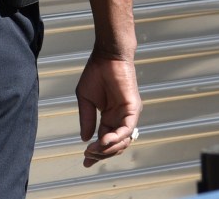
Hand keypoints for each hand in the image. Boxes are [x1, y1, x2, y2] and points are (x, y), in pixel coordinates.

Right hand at [76, 51, 140, 167]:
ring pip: (123, 142)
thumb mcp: (86, 100)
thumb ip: (86, 119)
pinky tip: (103, 141)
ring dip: (108, 149)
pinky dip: (116, 138)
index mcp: (110, 117)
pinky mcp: (133, 108)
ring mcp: (128, 115)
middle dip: (101, 154)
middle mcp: (120, 119)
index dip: (96, 154)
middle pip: (115, 146)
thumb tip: (85, 139)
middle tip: (88, 155)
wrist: (106, 56)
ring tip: (94, 149)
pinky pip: (127, 129)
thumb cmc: (96, 73)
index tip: (85, 162)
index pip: (105, 141)